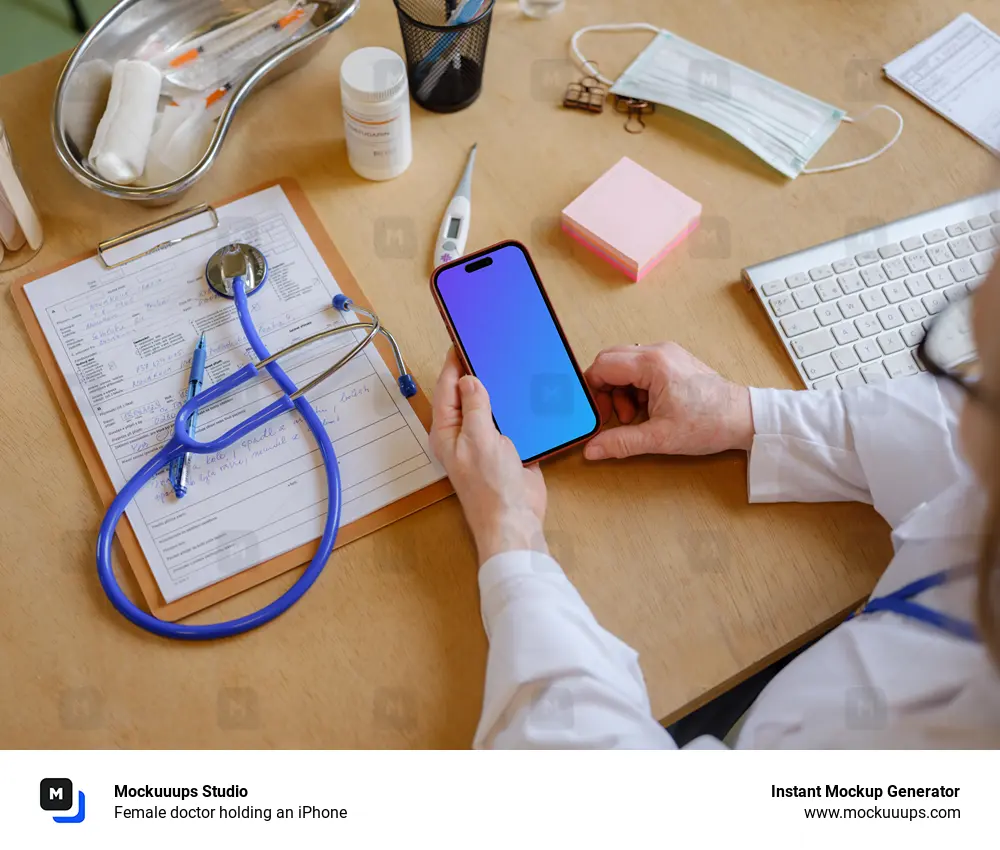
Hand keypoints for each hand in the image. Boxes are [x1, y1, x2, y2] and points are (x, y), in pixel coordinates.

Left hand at [430, 349, 547, 562]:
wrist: (516, 520)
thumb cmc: (490, 489)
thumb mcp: (479, 440)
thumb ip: (474, 408)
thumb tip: (470, 381)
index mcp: (448, 431)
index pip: (447, 388)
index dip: (454, 363)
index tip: (462, 340)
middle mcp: (465, 433)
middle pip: (468, 394)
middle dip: (477, 372)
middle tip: (488, 345)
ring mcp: (487, 440)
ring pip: (491, 405)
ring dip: (500, 389)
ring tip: (507, 362)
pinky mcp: (509, 446)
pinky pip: (511, 420)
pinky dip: (517, 407)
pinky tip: (526, 392)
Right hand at [583, 342, 752, 459]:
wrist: (743, 418)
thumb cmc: (709, 423)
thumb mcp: (659, 438)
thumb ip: (620, 442)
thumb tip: (593, 449)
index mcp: (652, 364)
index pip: (602, 366)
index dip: (592, 391)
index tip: (597, 413)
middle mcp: (658, 352)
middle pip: (610, 362)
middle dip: (605, 391)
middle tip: (613, 416)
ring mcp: (666, 355)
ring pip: (624, 365)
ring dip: (620, 391)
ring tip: (635, 416)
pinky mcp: (673, 362)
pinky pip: (640, 369)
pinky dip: (635, 388)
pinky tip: (647, 409)